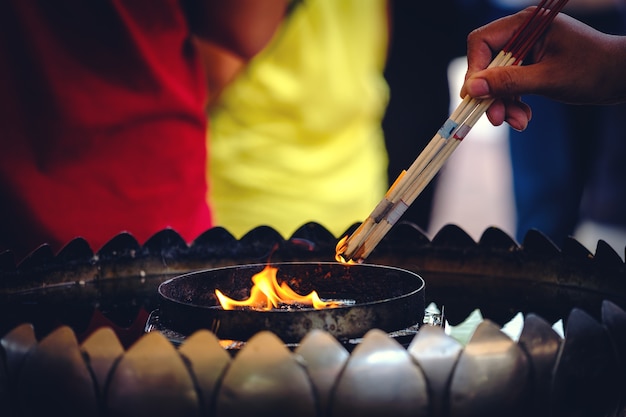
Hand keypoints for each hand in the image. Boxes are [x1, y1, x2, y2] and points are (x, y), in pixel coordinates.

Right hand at [461, 8, 625, 129]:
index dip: (475, 70)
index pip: (482, 42)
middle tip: (496, 118)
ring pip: (496, 80)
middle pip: (487, 64)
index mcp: (526, 25)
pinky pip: (509, 87)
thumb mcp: (548, 79)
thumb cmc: (593, 71)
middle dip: (491, 95)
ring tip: (519, 122)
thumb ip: (508, 82)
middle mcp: (522, 35)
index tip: (476, 97)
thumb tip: (473, 88)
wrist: (621, 77)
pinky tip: (524, 118)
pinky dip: (513, 104)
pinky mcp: (529, 67)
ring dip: (503, 104)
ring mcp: (525, 51)